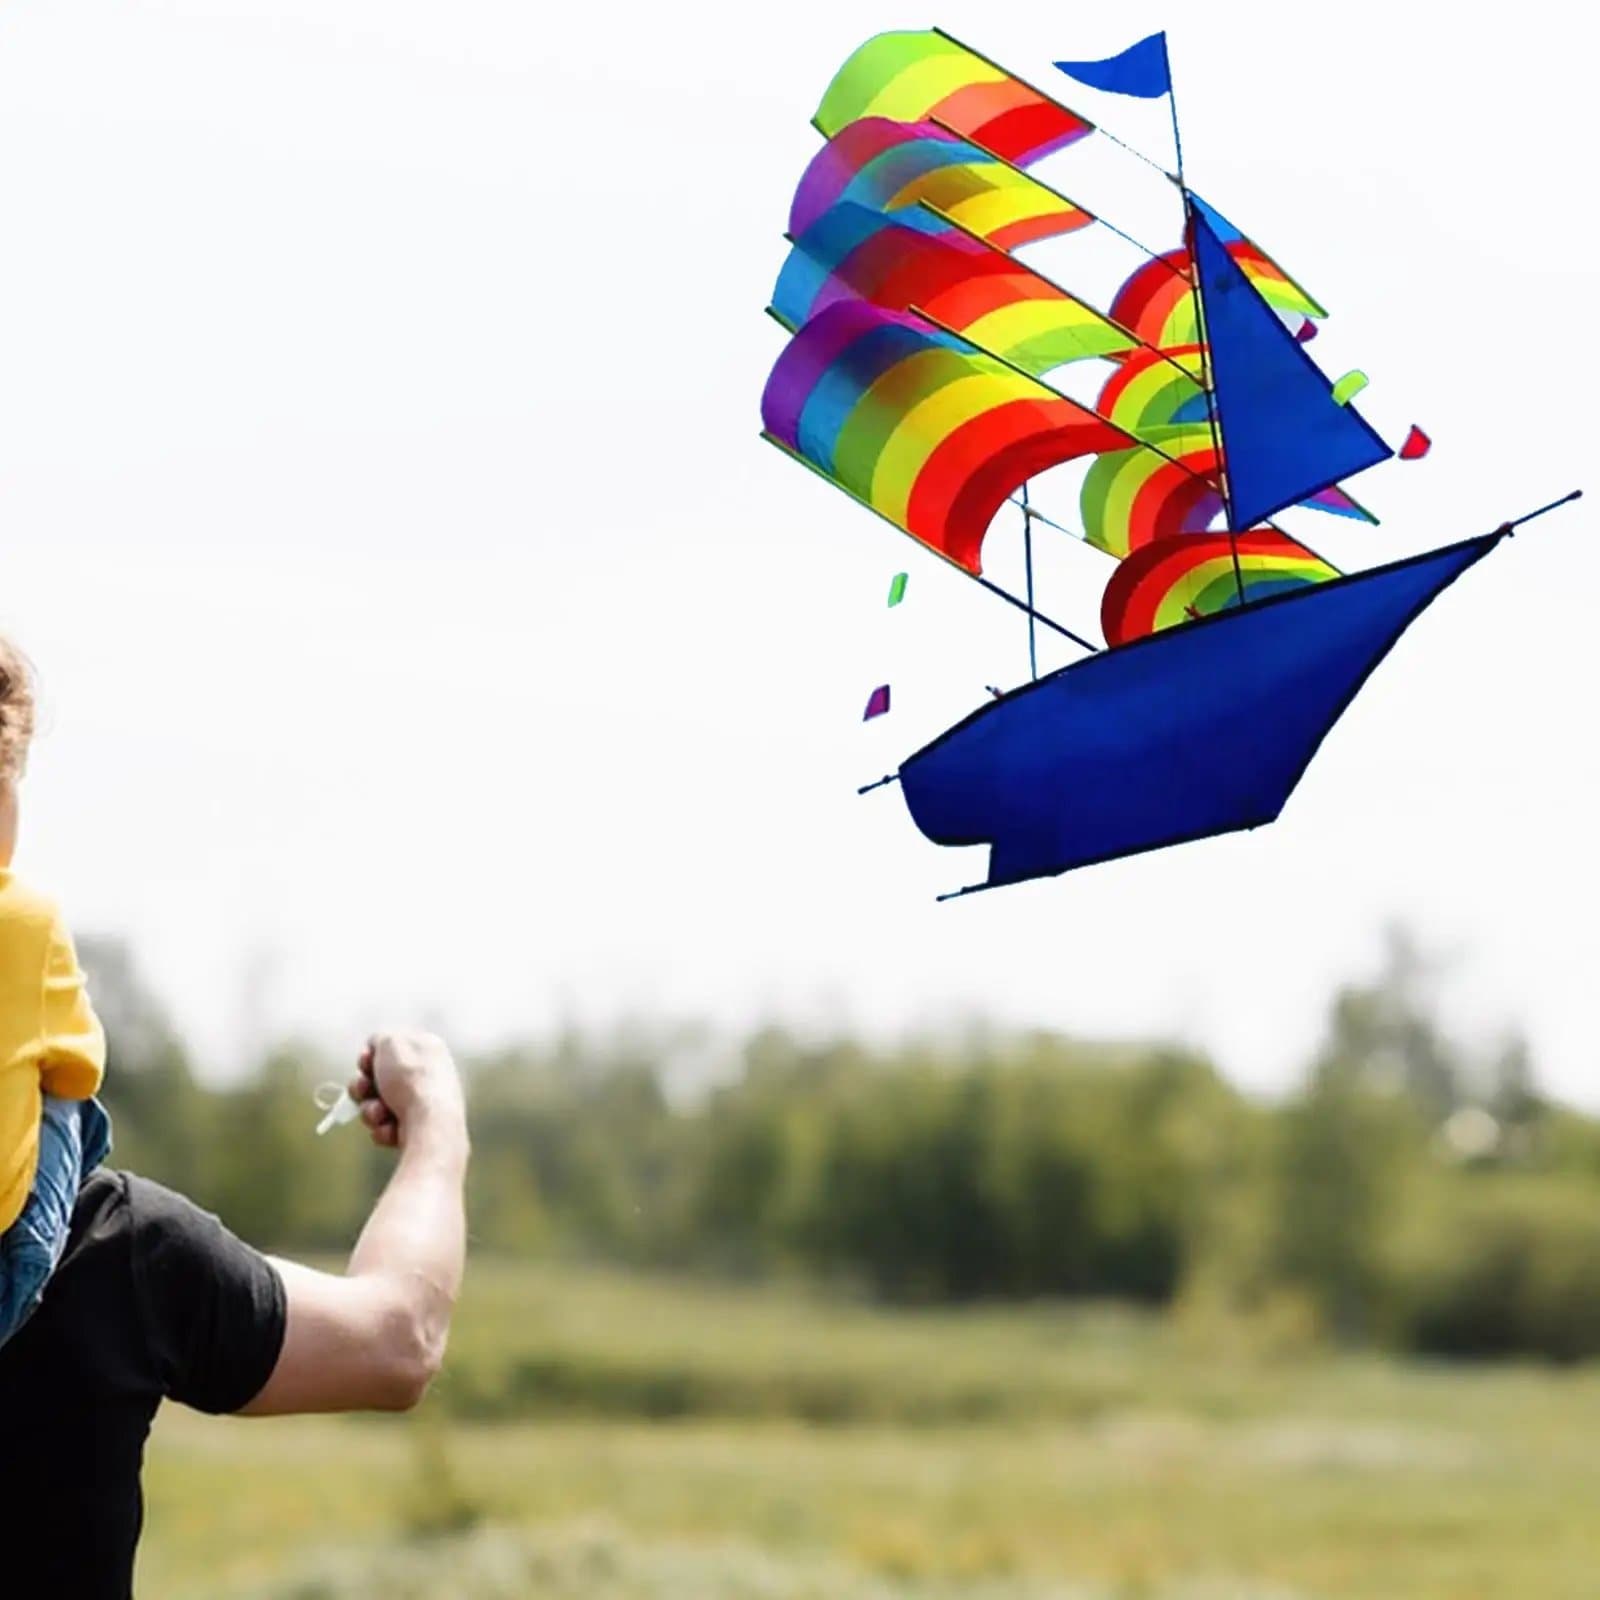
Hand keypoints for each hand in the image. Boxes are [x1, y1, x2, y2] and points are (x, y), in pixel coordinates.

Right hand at [347, 1029, 461, 1149]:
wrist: (430, 1123)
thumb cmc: (411, 1079)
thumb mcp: (391, 1042)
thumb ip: (380, 1038)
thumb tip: (376, 1046)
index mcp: (427, 1048)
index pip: (389, 1049)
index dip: (370, 1057)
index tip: (365, 1063)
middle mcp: (426, 1075)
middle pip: (378, 1080)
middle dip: (363, 1086)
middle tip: (365, 1089)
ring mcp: (422, 1103)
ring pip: (377, 1105)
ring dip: (371, 1110)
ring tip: (381, 1113)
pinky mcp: (416, 1129)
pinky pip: (386, 1127)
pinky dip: (384, 1128)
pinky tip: (393, 1128)